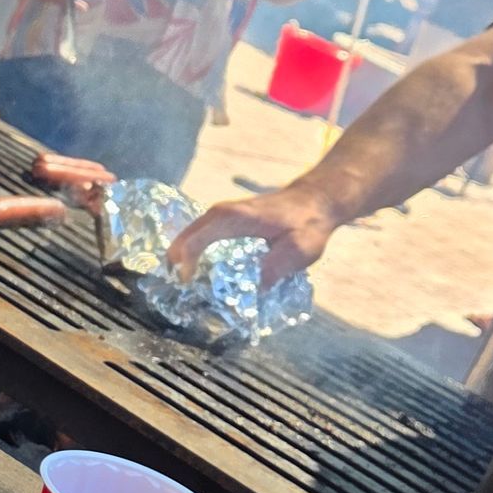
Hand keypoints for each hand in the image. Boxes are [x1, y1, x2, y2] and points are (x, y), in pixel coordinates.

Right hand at [169, 183, 339, 285]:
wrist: (316, 201)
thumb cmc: (307, 224)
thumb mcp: (297, 251)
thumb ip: (274, 269)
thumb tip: (253, 291)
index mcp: (233, 219)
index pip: (195, 241)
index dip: (186, 266)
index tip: (188, 286)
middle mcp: (221, 213)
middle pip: (185, 237)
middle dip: (176, 262)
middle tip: (177, 291)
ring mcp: (223, 214)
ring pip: (190, 235)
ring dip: (183, 257)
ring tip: (183, 284)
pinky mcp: (228, 219)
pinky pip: (200, 234)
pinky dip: (193, 250)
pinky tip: (197, 269)